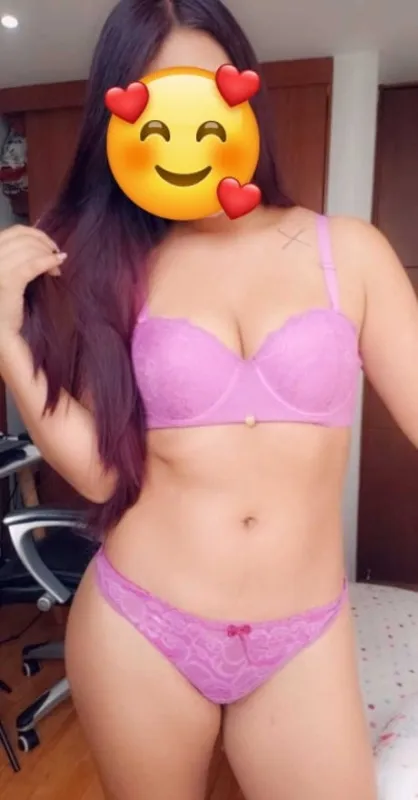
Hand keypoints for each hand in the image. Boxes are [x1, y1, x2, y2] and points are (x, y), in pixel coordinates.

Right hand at [0, 225, 66, 342]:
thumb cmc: (3, 306)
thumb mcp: (6, 273)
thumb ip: (14, 257)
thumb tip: (36, 242)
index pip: (11, 232)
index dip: (34, 234)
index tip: (48, 246)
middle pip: (21, 238)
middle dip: (43, 243)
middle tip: (56, 255)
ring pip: (28, 249)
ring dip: (47, 253)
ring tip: (57, 266)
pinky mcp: (7, 282)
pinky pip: (32, 265)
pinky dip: (48, 261)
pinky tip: (58, 264)